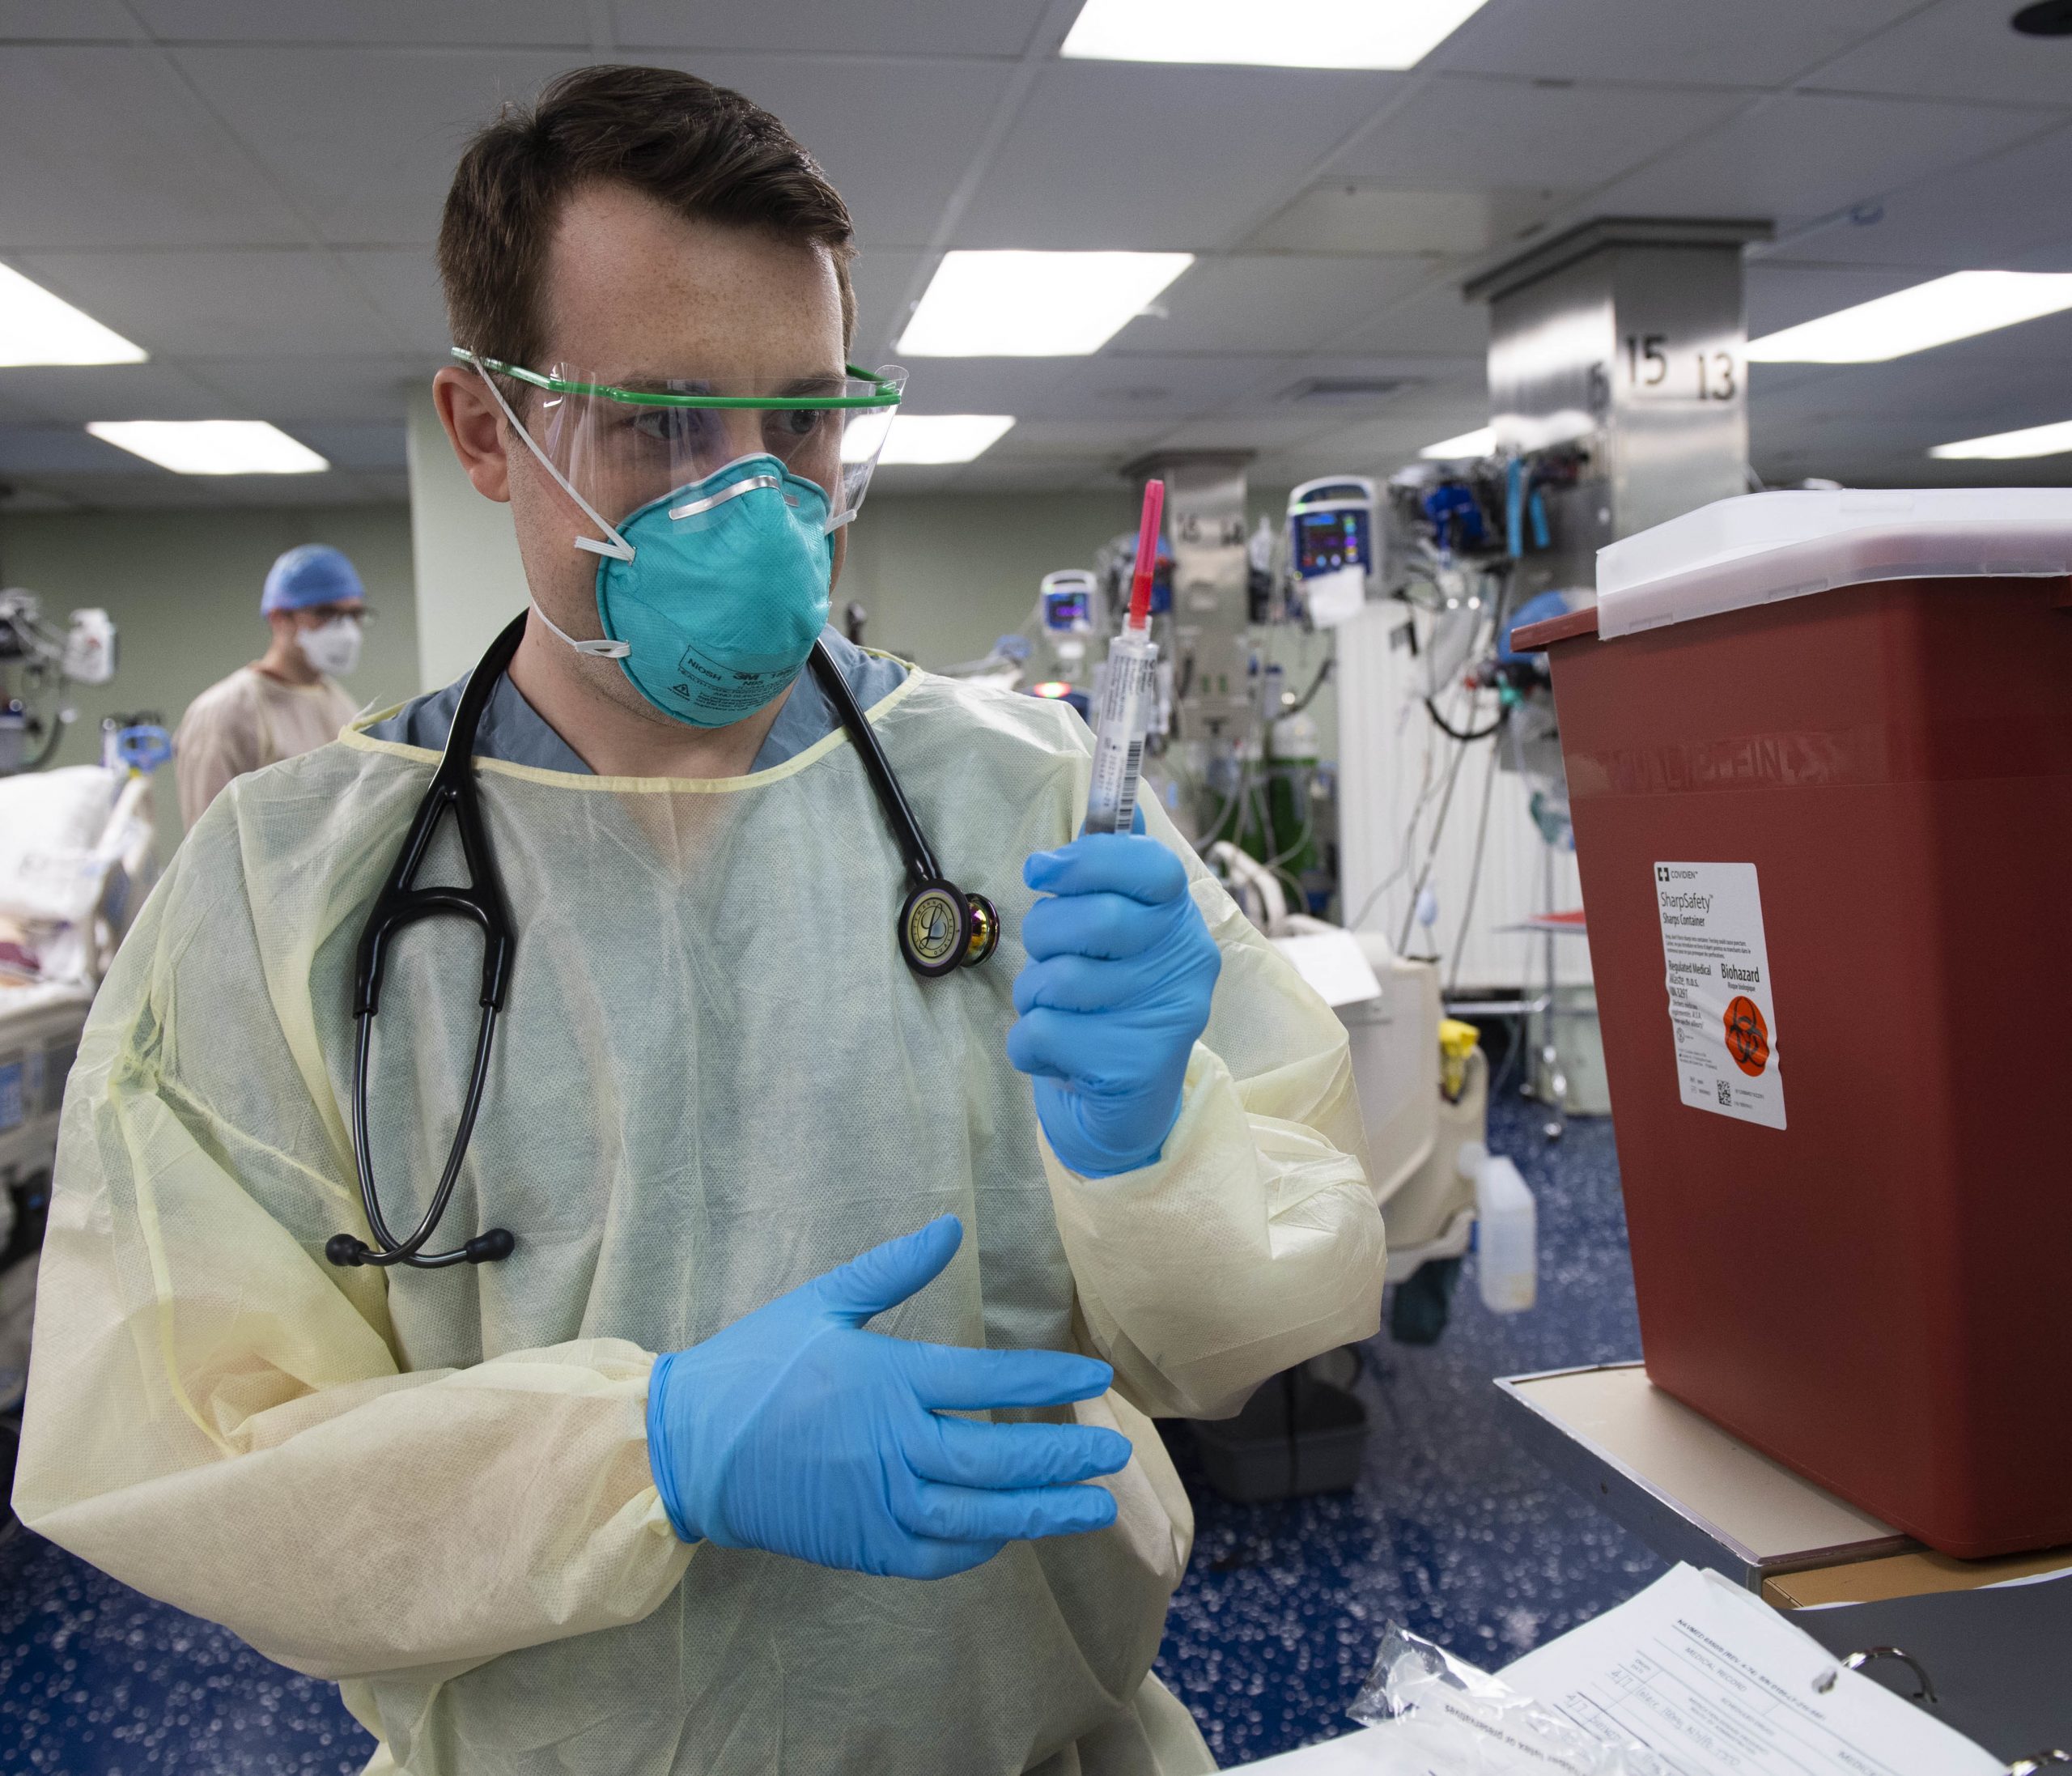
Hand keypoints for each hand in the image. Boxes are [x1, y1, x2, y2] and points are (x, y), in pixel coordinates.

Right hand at [646, 1216, 1126, 1579]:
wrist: (688, 1448)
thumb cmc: (754, 1366)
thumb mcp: (821, 1302)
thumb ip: (892, 1269)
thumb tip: (950, 1226)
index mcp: (887, 1380)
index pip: (988, 1379)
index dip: (1046, 1380)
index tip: (1094, 1380)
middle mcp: (892, 1445)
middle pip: (996, 1454)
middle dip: (1062, 1456)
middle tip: (1116, 1453)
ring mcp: (879, 1502)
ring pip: (978, 1513)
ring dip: (1040, 1512)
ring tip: (1093, 1508)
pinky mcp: (862, 1545)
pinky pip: (937, 1554)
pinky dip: (981, 1548)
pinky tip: (1012, 1535)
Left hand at [1008, 825, 1220, 1176]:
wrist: (1125, 1111)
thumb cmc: (1110, 1006)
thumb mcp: (1117, 936)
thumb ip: (1114, 873)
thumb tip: (1125, 805)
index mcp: (1181, 921)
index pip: (1153, 866)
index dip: (1089, 860)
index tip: (1043, 870)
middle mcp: (1187, 965)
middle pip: (1095, 918)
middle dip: (1047, 934)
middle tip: (1050, 956)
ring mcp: (1165, 1018)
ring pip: (1058, 979)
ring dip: (1035, 995)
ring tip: (1060, 1013)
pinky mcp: (1131, 1067)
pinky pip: (1041, 1033)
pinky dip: (1029, 1045)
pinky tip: (1056, 1055)